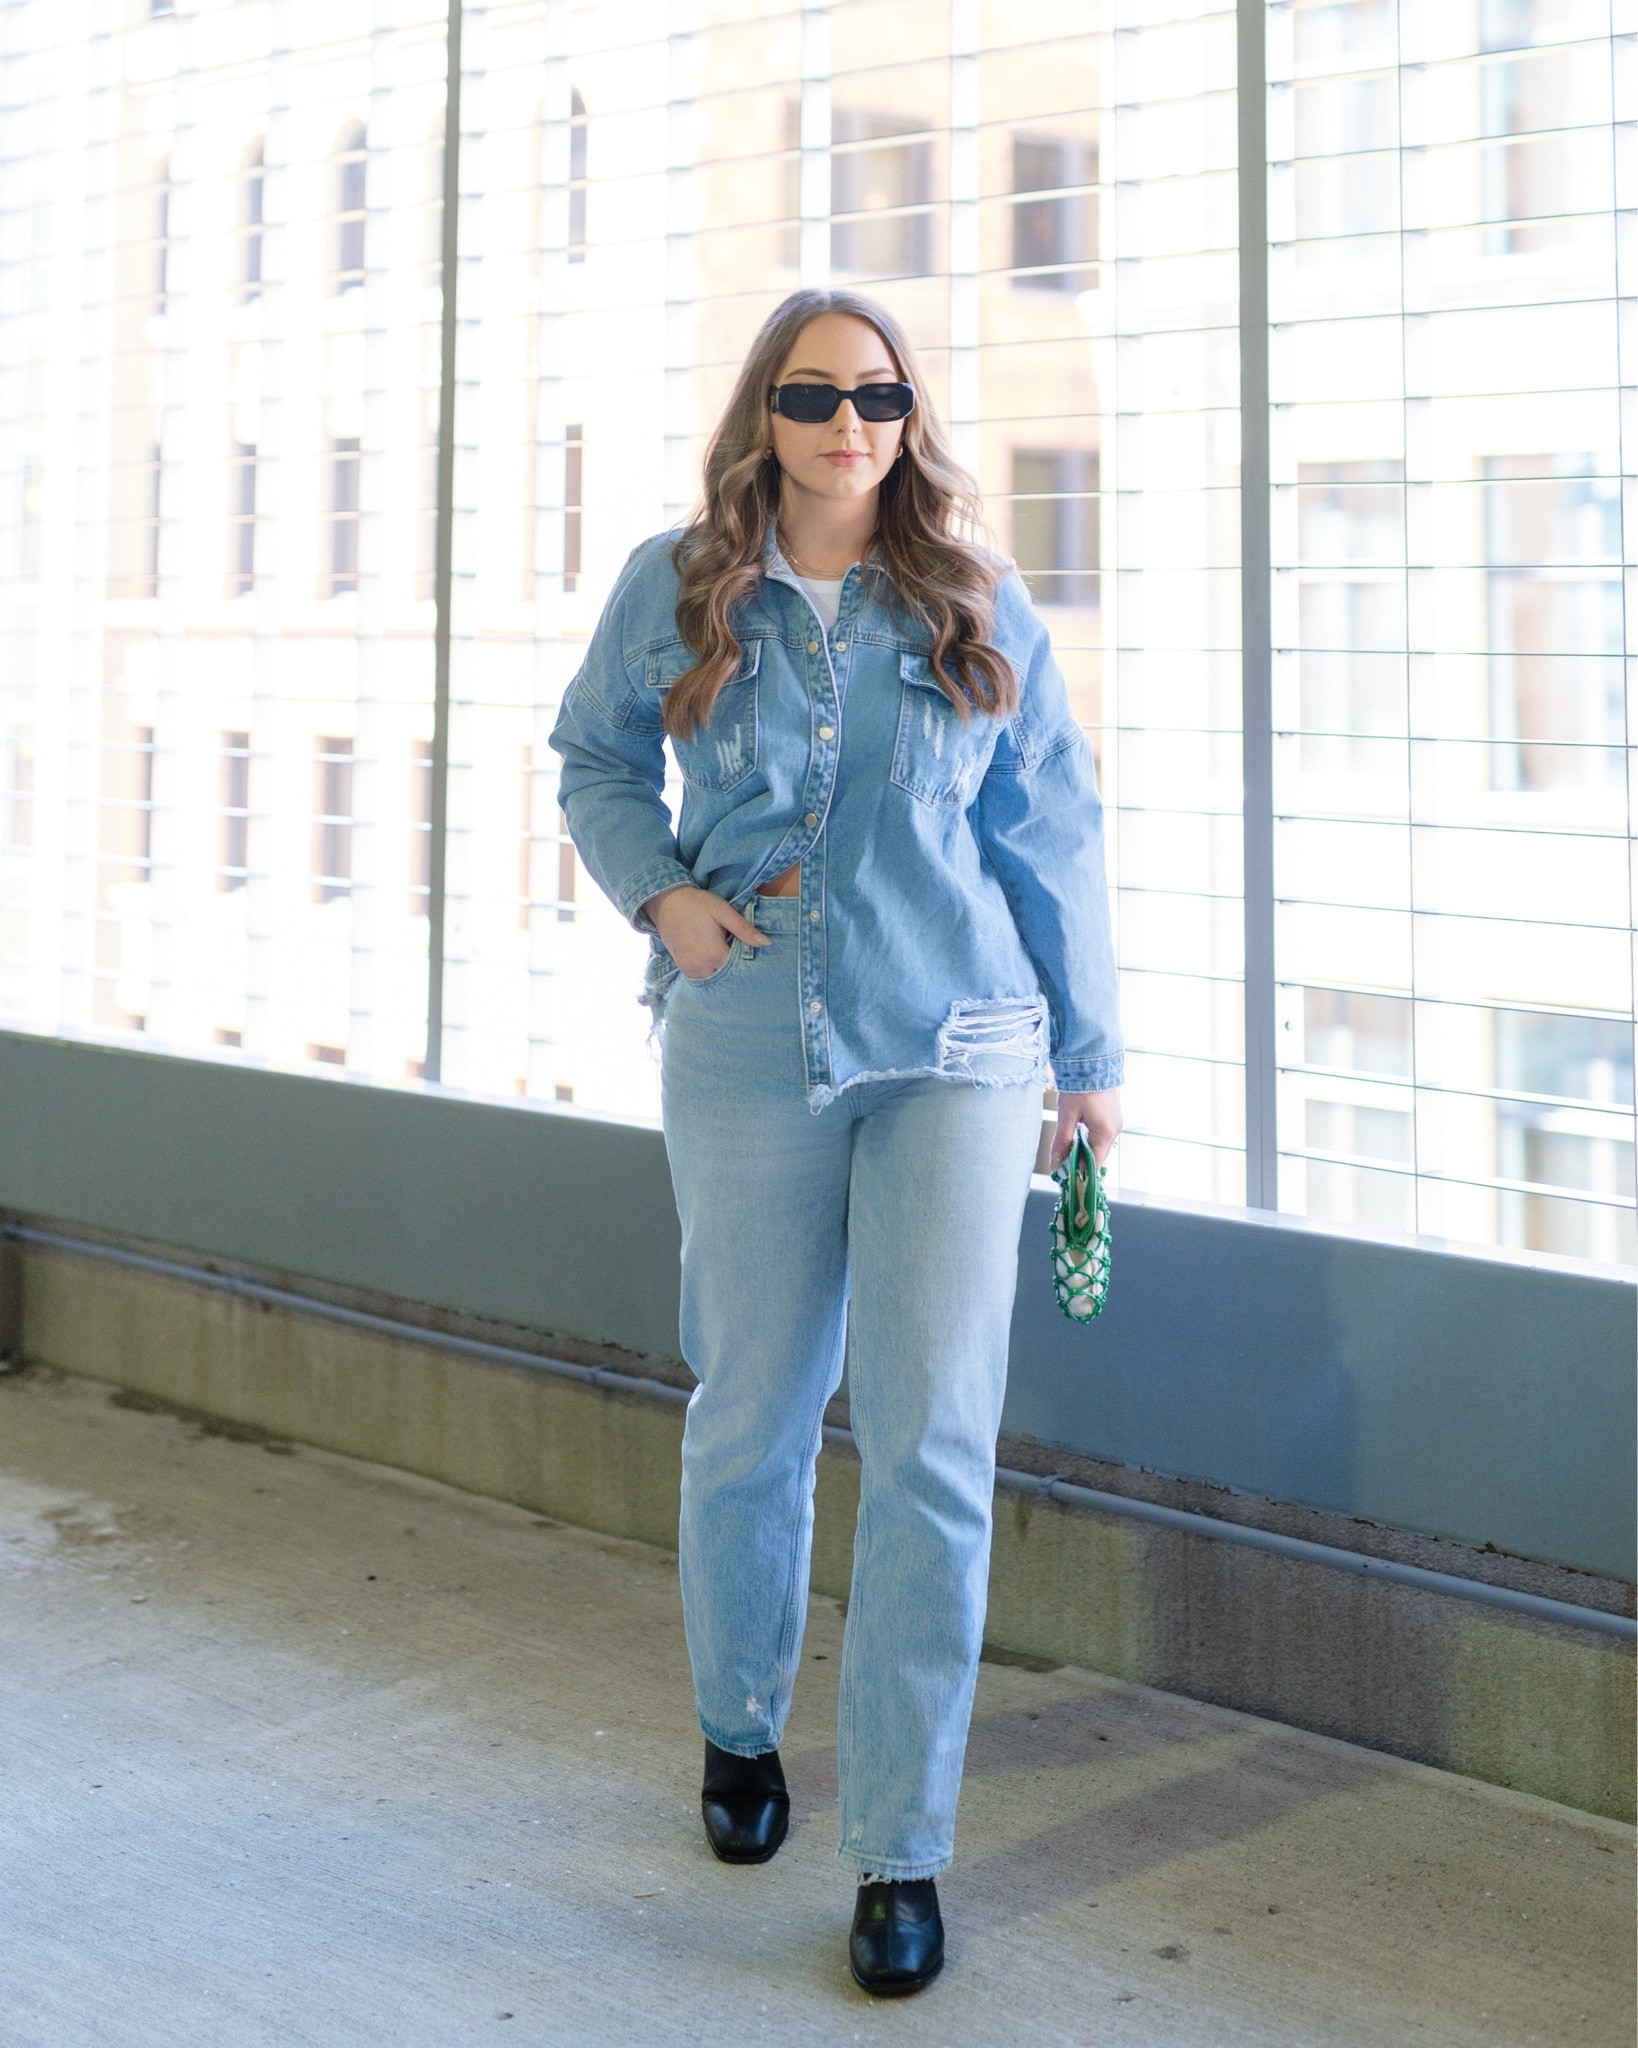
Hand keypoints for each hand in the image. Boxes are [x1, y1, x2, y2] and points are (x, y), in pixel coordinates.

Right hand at [644, 885, 769, 980]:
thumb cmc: (697, 904)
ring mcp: (690, 970)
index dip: (748, 963)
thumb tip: (766, 943)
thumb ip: (744, 929)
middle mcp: (702, 967)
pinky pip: (703, 977)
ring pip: (715, 979)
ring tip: (728, 956)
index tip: (755, 957)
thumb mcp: (723, 911)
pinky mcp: (683, 969)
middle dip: (736, 969)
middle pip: (727, 977)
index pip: (739, 969)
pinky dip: (711, 972)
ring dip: (723, 971)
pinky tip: (715, 960)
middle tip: (742, 955)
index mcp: (714, 954)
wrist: (665, 902)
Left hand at [1049, 1088, 1121, 1171]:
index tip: (1064, 1176)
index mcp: (1105, 1133)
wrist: (1092, 1063)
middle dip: (1080, 1161)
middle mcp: (1115, 1130)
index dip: (1080, 1172)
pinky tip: (1076, 1136)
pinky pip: (1101, 1135)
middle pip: (1097, 1156)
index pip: (1094, 1164)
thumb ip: (1062, 1141)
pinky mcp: (1112, 1116)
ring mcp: (1115, 1123)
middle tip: (1060, 1162)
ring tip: (1066, 1149)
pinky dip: (1089, 1139)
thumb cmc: (1079, 1088)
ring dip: (1084, 1149)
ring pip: (1099, 1146)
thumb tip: (1055, 1164)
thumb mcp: (1066, 1116)